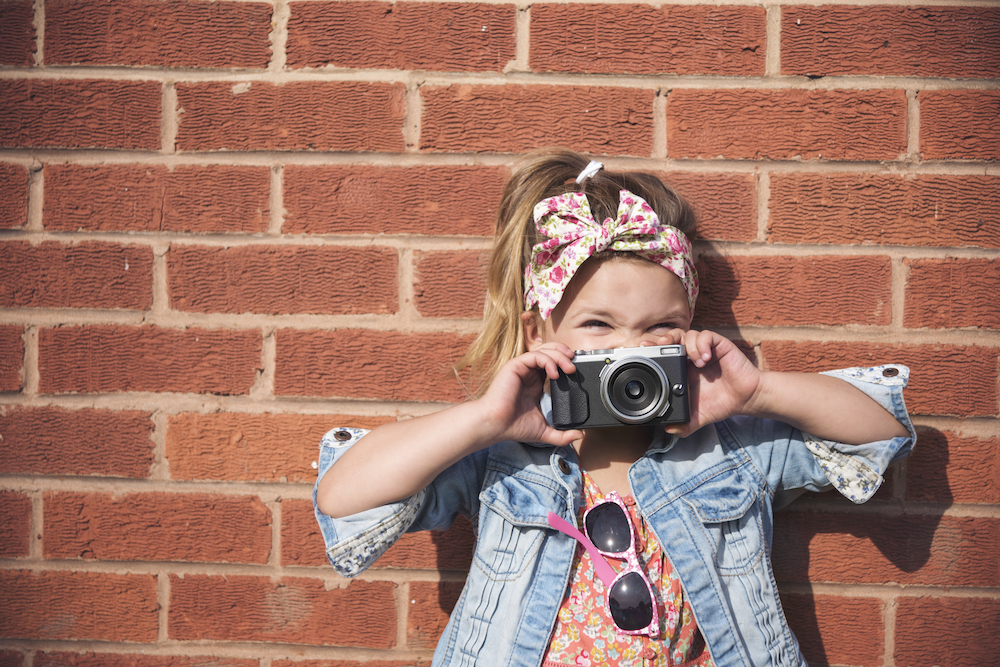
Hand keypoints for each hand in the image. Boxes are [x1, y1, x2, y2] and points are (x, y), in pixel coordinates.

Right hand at [477, 343, 583, 446]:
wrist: (496, 425)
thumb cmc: (513, 426)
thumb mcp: (544, 431)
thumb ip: (562, 434)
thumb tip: (579, 435)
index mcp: (534, 382)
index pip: (552, 364)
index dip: (565, 363)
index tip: (577, 371)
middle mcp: (528, 373)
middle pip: (550, 351)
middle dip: (565, 354)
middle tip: (575, 364)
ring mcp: (521, 368)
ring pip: (544, 350)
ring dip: (559, 356)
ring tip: (569, 368)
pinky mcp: (515, 366)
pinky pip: (534, 355)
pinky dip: (547, 361)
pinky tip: (554, 373)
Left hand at [642, 329, 761, 437]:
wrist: (746, 399)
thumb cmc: (722, 403)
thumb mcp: (698, 416)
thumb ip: (684, 424)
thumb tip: (668, 430)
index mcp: (683, 369)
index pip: (664, 352)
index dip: (654, 348)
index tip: (643, 348)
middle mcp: (692, 357)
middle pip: (673, 337)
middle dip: (665, 338)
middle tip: (661, 345)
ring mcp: (705, 350)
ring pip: (689, 334)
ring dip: (688, 345)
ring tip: (696, 362)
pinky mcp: (719, 345)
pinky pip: (707, 335)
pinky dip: (702, 344)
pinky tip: (705, 358)